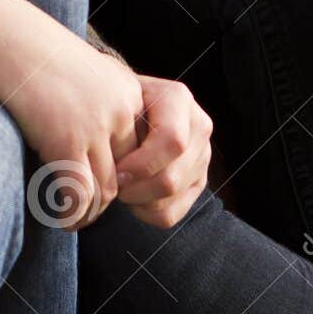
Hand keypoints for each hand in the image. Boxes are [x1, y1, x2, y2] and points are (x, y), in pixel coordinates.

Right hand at [0, 0, 146, 230]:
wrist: (6, 40)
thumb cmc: (35, 56)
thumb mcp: (82, 75)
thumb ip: (99, 103)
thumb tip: (97, 143)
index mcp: (129, 93)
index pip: (139, 151)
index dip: (123, 177)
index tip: (101, 189)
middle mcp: (119, 110)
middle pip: (126, 174)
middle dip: (107, 200)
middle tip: (85, 212)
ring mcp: (95, 126)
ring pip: (105, 190)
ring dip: (88, 213)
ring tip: (71, 220)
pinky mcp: (67, 140)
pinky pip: (79, 193)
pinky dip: (72, 213)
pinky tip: (60, 218)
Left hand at [112, 73, 212, 228]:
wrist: (123, 106)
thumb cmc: (113, 102)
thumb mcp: (113, 101)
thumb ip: (117, 126)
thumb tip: (115, 168)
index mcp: (178, 99)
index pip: (172, 141)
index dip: (142, 164)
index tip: (115, 171)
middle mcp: (198, 126)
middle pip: (171, 179)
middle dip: (135, 188)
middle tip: (112, 183)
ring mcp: (201, 156)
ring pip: (170, 199)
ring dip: (137, 200)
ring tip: (120, 184)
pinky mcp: (197, 182)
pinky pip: (172, 214)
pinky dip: (145, 212)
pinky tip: (132, 193)